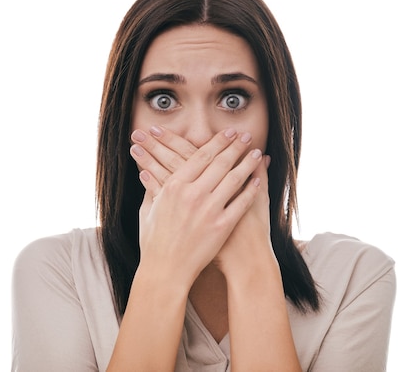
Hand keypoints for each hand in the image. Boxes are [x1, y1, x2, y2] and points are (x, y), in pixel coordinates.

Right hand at [130, 127, 263, 287]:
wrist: (165, 270)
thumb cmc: (153, 242)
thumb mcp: (148, 210)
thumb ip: (152, 188)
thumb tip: (147, 171)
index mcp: (174, 186)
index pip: (200, 156)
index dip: (217, 142)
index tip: (228, 133)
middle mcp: (192, 194)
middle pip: (220, 163)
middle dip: (236, 146)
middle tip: (247, 136)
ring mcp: (208, 210)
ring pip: (234, 179)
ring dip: (247, 164)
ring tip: (257, 153)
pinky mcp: (221, 226)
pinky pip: (241, 203)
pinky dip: (251, 190)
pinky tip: (258, 180)